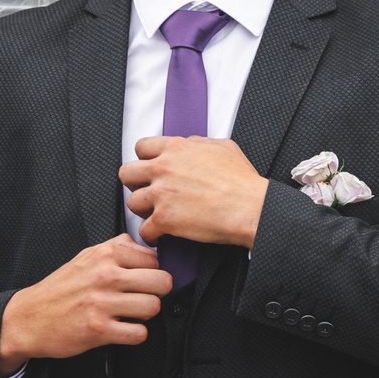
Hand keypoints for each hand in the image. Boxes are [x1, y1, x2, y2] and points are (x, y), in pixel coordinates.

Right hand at [0, 235, 171, 376]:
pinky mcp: (99, 329)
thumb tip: (146, 247)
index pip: (155, 259)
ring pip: (154, 306)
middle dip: (156, 293)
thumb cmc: (59, 289)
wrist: (28, 318)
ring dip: (146, 315)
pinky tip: (122, 329)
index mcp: (105, 254)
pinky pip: (139, 333)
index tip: (142, 281)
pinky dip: (135, 334)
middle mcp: (105, 275)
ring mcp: (102, 302)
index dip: (152, 272)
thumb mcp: (85, 257)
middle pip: (162, 281)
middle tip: (142, 298)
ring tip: (131, 314)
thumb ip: (116, 247)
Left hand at [118, 136, 266, 251]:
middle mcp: (164, 168)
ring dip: (143, 210)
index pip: (141, 147)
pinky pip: (143, 230)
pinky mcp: (164, 220)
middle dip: (135, 183)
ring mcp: (161, 194)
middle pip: (127, 173)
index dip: (145, 159)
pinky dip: (151, 235)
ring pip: (132, 202)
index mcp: (176, 148)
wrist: (251, 208)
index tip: (150, 169)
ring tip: (155, 214)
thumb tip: (188, 144)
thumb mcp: (222, 147)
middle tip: (147, 191)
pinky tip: (159, 235)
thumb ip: (198, 143)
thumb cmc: (242, 181)